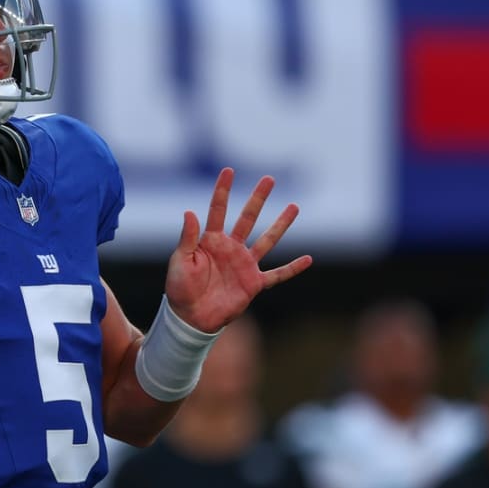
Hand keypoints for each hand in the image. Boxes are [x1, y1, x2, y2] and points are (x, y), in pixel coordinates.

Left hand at [164, 168, 311, 330]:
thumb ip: (188, 238)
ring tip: (293, 206)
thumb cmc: (180, 289)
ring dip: (280, 224)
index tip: (228, 170)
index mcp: (211, 241)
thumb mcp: (181, 261)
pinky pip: (277, 275)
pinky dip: (292, 268)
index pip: (218, 210)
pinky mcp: (253, 284)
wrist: (190, 318)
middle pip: (247, 218)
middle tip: (269, 179)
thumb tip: (189, 212)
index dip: (222, 190)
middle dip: (258, 198)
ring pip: (267, 240)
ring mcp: (244, 265)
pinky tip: (308, 259)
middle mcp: (230, 249)